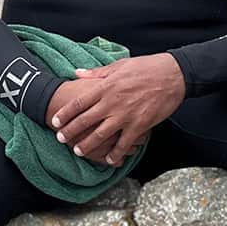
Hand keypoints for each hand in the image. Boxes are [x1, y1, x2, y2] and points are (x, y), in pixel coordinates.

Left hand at [47, 53, 185, 165]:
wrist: (172, 75)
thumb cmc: (145, 67)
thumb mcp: (118, 65)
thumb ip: (96, 73)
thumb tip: (76, 73)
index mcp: (105, 87)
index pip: (79, 103)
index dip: (65, 113)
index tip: (54, 121)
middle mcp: (112, 103)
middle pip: (85, 121)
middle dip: (70, 132)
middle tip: (60, 139)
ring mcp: (125, 115)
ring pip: (101, 135)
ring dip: (87, 145)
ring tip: (78, 151)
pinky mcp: (139, 125)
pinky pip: (124, 143)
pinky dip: (115, 153)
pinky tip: (108, 160)